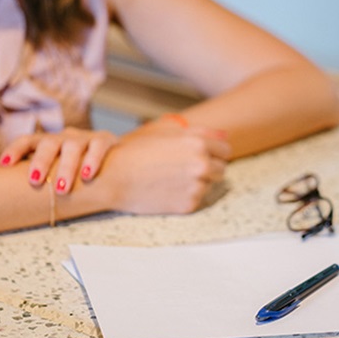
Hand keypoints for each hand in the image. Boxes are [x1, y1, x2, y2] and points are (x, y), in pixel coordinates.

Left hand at [0, 127, 117, 193]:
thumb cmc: (76, 170)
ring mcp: (84, 138)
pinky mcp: (105, 140)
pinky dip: (92, 160)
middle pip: (49, 143)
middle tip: (35, 181)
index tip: (4, 165)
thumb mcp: (56, 170)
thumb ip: (40, 178)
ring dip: (66, 167)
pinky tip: (88, 175)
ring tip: (62, 188)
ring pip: (72, 146)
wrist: (114, 160)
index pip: (27, 141)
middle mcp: (64, 138)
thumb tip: (8, 200)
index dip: (15, 150)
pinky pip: (98, 146)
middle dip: (41, 161)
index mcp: (48, 143)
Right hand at [99, 123, 231, 213]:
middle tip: (184, 168)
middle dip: (209, 168)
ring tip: (172, 178)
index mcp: (198, 143)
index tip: (204, 155)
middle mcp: (202, 164)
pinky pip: (197, 199)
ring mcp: (196, 186)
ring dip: (198, 182)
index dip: (214, 152)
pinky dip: (186, 196)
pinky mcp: (189, 204)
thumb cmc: (137, 151)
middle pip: (221, 169)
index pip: (225, 150)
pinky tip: (167, 190)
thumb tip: (225, 136)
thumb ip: (200, 132)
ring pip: (210, 185)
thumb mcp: (167, 132)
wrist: (113, 177)